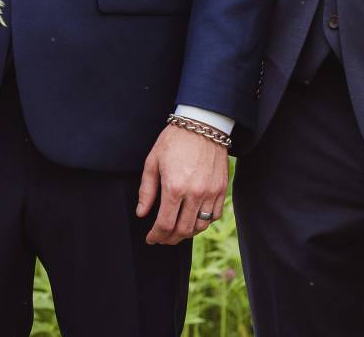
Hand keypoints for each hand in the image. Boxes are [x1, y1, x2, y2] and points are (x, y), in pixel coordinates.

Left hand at [136, 124, 228, 244]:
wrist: (203, 125)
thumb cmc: (174, 141)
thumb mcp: (152, 162)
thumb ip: (147, 190)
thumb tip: (141, 213)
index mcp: (174, 187)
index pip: (165, 223)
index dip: (156, 236)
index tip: (151, 239)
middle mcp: (194, 194)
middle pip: (183, 230)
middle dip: (170, 238)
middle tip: (162, 238)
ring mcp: (210, 193)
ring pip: (200, 226)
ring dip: (187, 233)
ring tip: (176, 230)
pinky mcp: (221, 190)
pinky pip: (214, 216)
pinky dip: (203, 222)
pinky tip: (193, 219)